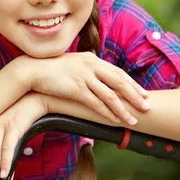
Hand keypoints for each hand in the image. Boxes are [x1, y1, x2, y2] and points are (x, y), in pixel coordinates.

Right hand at [22, 52, 148, 125]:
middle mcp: (91, 66)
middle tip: (147, 107)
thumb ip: (87, 68)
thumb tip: (97, 78)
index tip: (143, 93)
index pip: (117, 72)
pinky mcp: (76, 89)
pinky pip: (96, 103)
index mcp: (92, 59)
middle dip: (135, 96)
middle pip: (119, 82)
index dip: (132, 84)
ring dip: (124, 109)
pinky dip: (108, 113)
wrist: (32, 69)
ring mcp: (84, 77)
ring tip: (134, 120)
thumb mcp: (73, 63)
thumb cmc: (50, 68)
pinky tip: (115, 120)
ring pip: (110, 95)